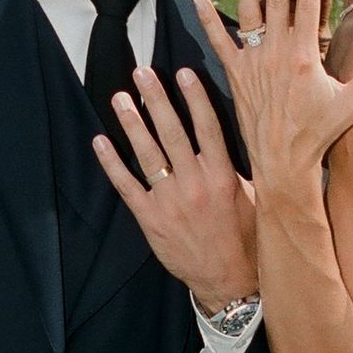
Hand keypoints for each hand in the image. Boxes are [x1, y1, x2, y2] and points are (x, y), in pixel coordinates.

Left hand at [91, 65, 258, 309]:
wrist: (229, 280)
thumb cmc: (244, 238)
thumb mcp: (252, 199)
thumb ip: (236, 169)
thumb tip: (229, 140)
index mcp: (222, 176)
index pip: (207, 128)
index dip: (195, 98)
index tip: (182, 72)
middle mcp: (195, 183)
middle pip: (172, 132)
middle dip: (156, 99)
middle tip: (142, 73)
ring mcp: (170, 200)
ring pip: (148, 154)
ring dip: (132, 123)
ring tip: (120, 98)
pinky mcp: (151, 219)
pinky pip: (127, 186)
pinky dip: (112, 164)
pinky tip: (100, 142)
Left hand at [192, 0, 352, 183]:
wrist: (282, 161)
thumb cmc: (319, 133)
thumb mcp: (352, 104)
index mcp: (305, 57)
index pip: (307, 5)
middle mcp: (276, 55)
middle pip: (276, 0)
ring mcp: (253, 63)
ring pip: (248, 13)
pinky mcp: (235, 75)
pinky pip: (218, 42)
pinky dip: (207, 19)